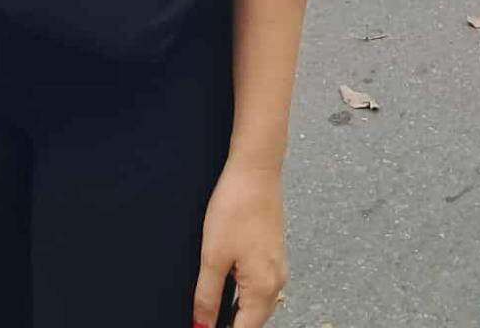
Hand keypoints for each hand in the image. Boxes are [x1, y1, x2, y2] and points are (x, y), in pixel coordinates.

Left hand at [193, 158, 286, 327]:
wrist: (256, 167)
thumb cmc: (237, 206)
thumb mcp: (213, 256)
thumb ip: (207, 297)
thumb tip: (202, 327)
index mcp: (264, 288)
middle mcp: (276, 281)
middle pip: (252, 320)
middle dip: (230, 324)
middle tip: (203, 321)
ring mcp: (277, 265)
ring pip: (257, 302)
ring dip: (236, 310)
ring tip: (211, 308)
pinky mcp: (272, 250)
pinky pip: (259, 284)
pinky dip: (243, 292)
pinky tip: (226, 283)